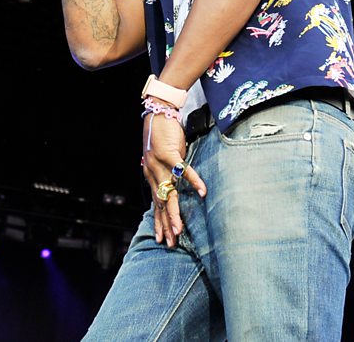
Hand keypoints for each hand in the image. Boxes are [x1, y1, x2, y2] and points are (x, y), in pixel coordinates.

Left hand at [141, 109, 206, 247]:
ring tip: (179, 229)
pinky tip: (202, 192)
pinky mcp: (169, 153)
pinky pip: (183, 171)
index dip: (159, 221)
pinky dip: (193, 181)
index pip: (156, 203)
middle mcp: (153, 172)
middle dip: (165, 224)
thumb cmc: (163, 133)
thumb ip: (166, 170)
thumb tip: (172, 181)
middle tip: (170, 242)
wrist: (158, 110)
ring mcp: (159, 164)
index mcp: (152, 174)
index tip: (162, 238)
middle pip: (160, 203)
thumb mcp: (163, 155)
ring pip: (168, 193)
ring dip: (174, 212)